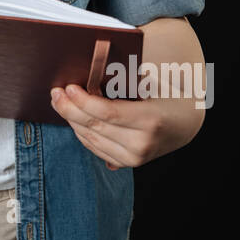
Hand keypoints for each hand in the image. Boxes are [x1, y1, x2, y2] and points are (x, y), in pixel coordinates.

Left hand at [49, 83, 179, 170]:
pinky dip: (81, 133)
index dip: (84, 101)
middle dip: (70, 109)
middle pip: (95, 126)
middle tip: (56, 93)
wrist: (184, 124)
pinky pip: (96, 149)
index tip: (68, 88)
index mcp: (150, 120)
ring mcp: (134, 158)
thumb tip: (94, 75)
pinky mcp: (128, 164)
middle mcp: (142, 144)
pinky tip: (73, 119)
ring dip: (72, 121)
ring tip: (59, 103)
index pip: (108, 113)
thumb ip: (125, 78)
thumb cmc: (165, 95)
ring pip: (92, 139)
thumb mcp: (152, 82)